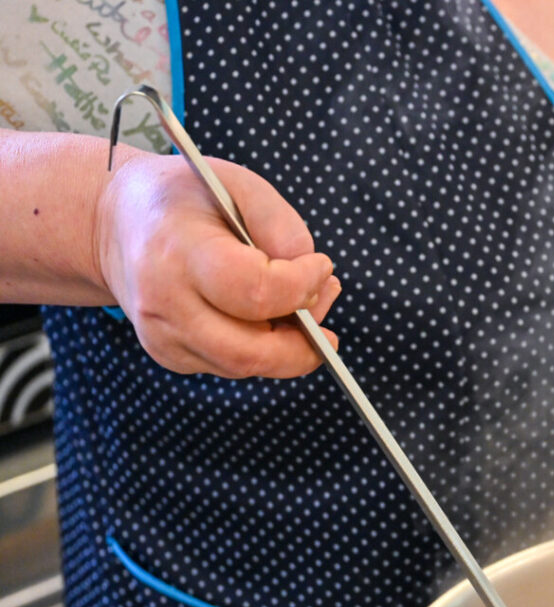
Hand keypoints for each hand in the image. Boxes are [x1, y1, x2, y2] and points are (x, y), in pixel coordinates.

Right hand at [94, 150, 340, 377]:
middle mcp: (164, 304)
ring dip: (292, 345)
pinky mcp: (170, 355)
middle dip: (305, 337)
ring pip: (248, 365)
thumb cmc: (182, 199)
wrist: (115, 224)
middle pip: (252, 352)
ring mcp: (163, 337)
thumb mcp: (234, 183)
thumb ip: (280, 223)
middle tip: (327, 298)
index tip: (322, 264)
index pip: (254, 293)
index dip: (301, 286)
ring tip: (308, 303)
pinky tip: (272, 314)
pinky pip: (234, 365)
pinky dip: (265, 347)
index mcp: (177, 253)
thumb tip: (313, 279)